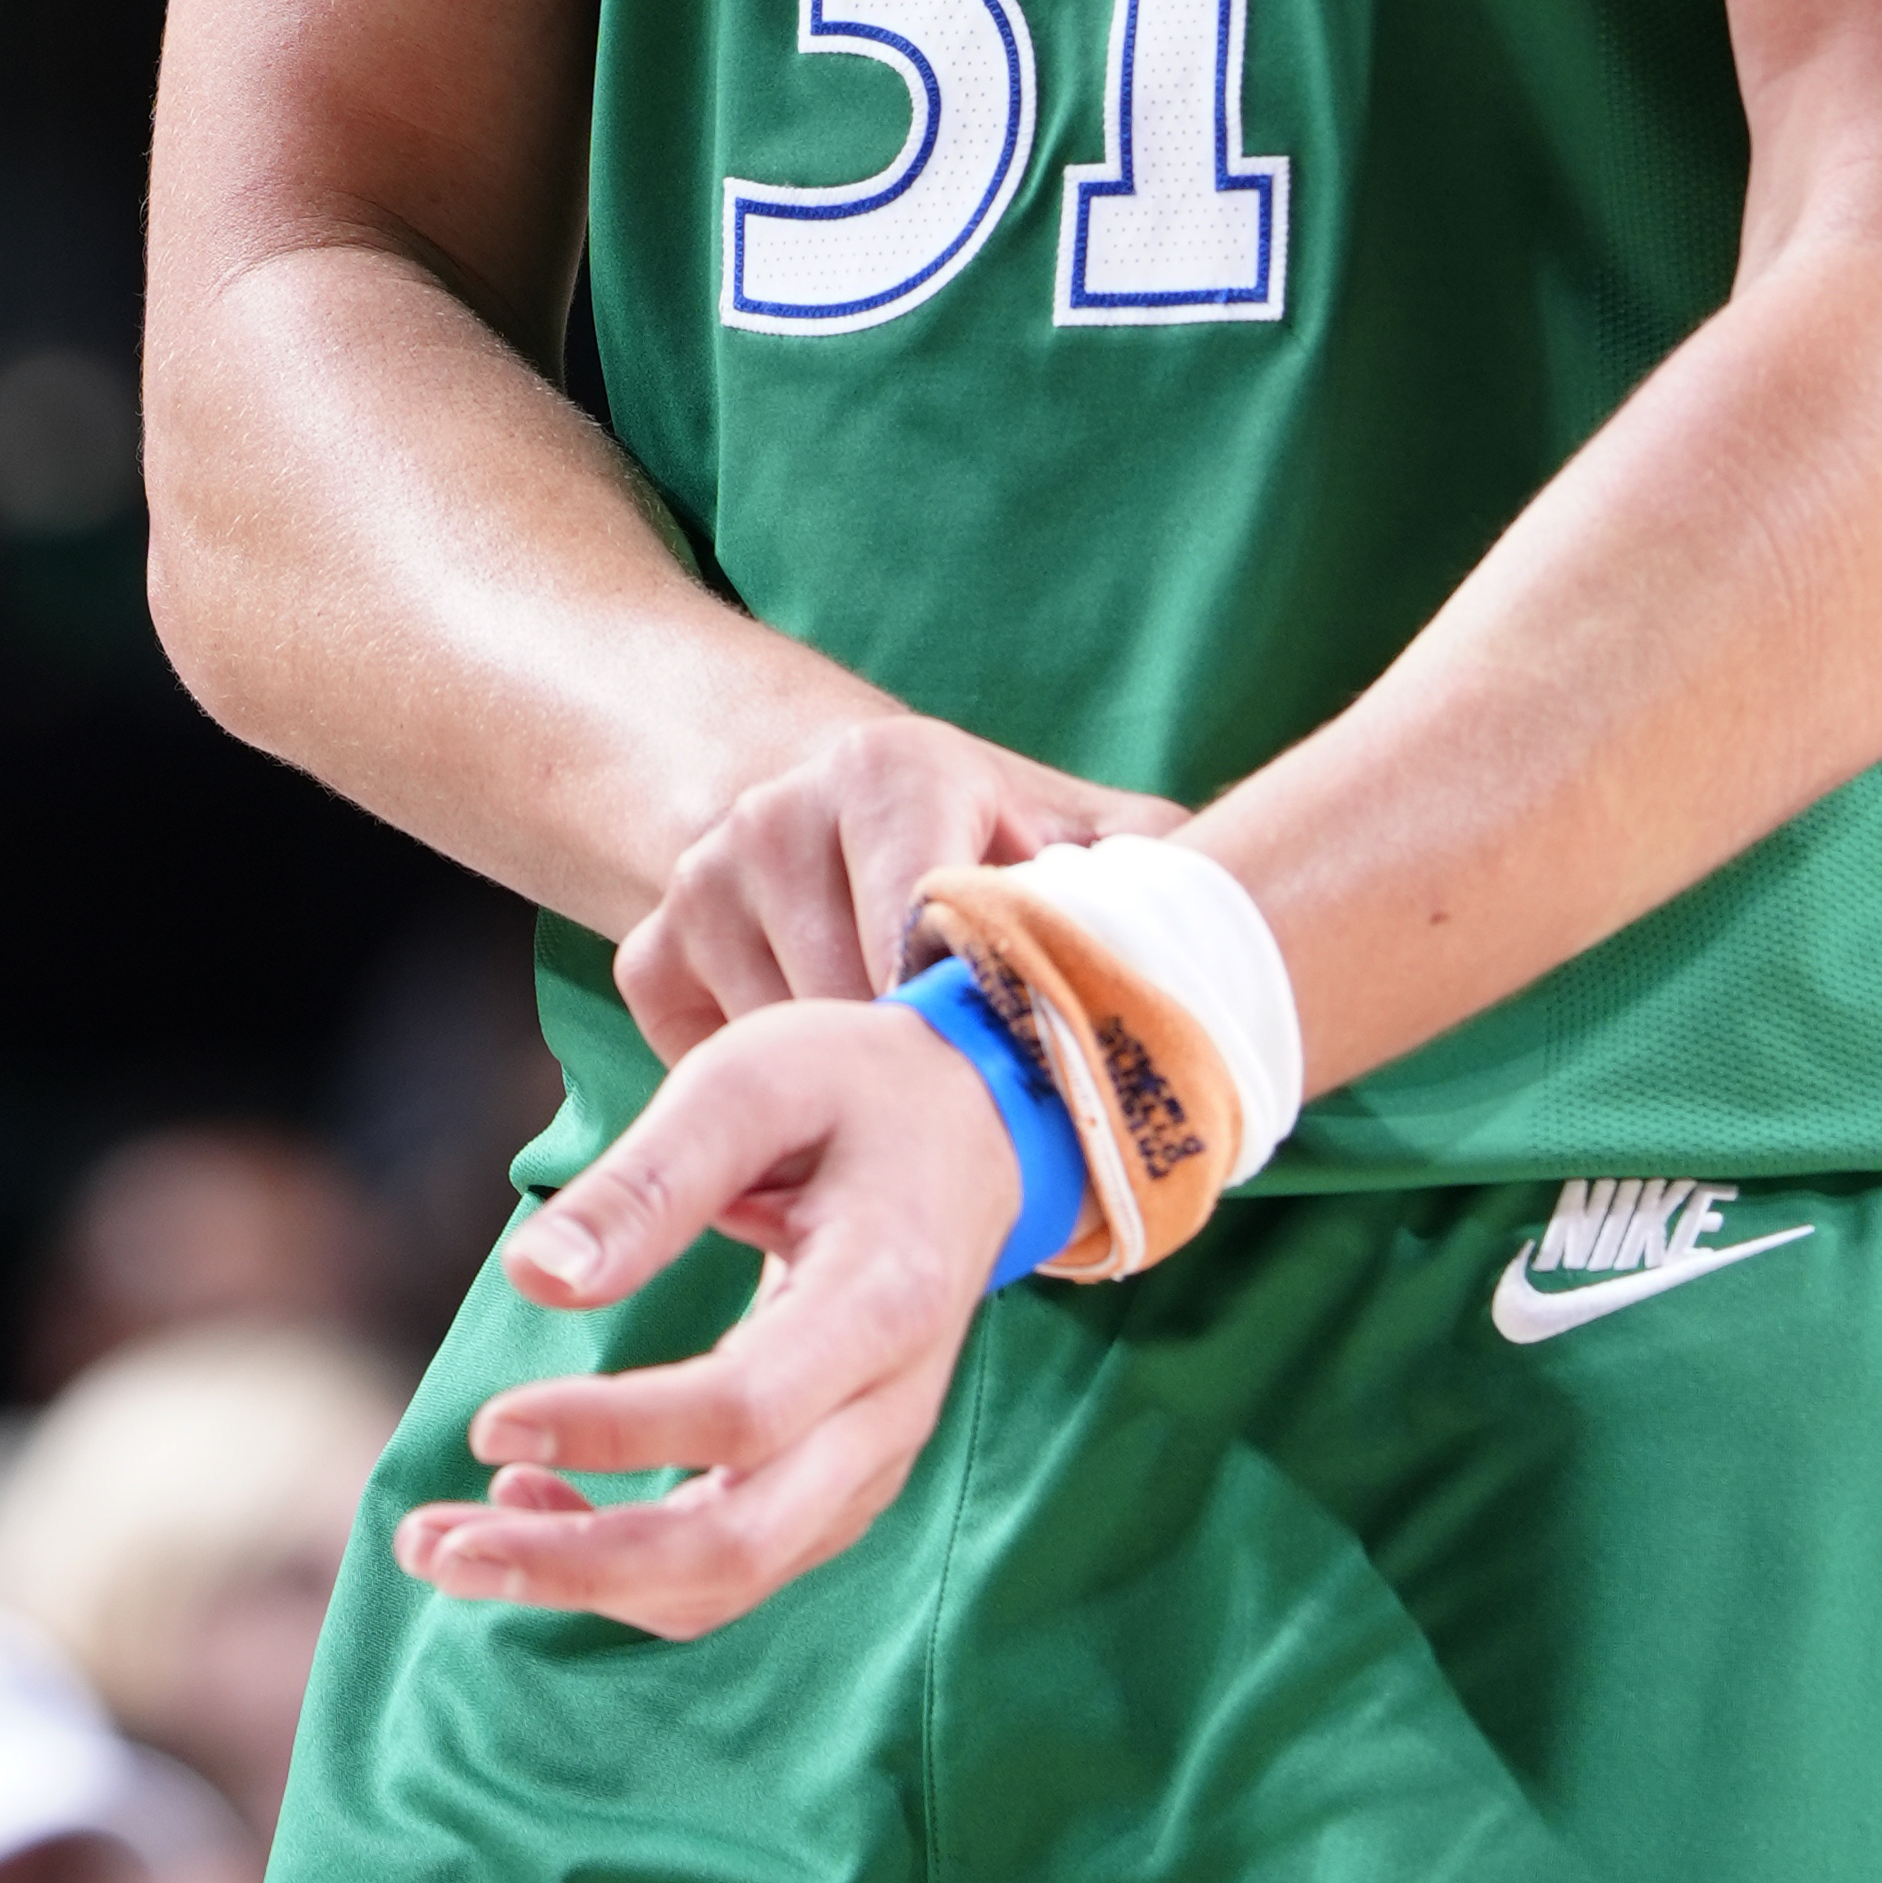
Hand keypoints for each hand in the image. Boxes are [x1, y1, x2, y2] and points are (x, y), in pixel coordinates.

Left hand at [392, 995, 1025, 1639]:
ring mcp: (869, 1463)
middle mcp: (889, 1411)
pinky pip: (732, 1560)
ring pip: (728, 1577)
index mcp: (883, 1300)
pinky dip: (625, 1563)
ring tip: (446, 1543)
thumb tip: (534, 1281)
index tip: (485, 1420)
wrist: (968, 1127)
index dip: (612, 1433)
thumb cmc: (847, 1089)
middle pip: (739, 1544)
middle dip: (576, 1566)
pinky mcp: (835, 1483)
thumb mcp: (751, 1083)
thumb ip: (649, 1180)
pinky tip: (532, 1500)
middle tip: (434, 1546)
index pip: (745, 1411)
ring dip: (581, 1580)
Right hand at [618, 715, 1180, 1057]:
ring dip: (836, 1104)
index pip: (917, 921)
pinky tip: (816, 1099)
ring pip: (769, 1052)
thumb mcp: (1073, 830)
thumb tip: (1232, 915)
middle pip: (844, 1005)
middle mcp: (777, 808)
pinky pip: (693, 1061)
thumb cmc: (984, 841)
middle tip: (963, 1117)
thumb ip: (1152, 864)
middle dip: (908, 1078)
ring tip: (902, 1111)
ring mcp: (701, 877)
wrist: (840, 807)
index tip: (1005, 1066)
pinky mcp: (650, 947)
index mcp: (889, 765)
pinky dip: (751, 1108)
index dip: (965, 1015)